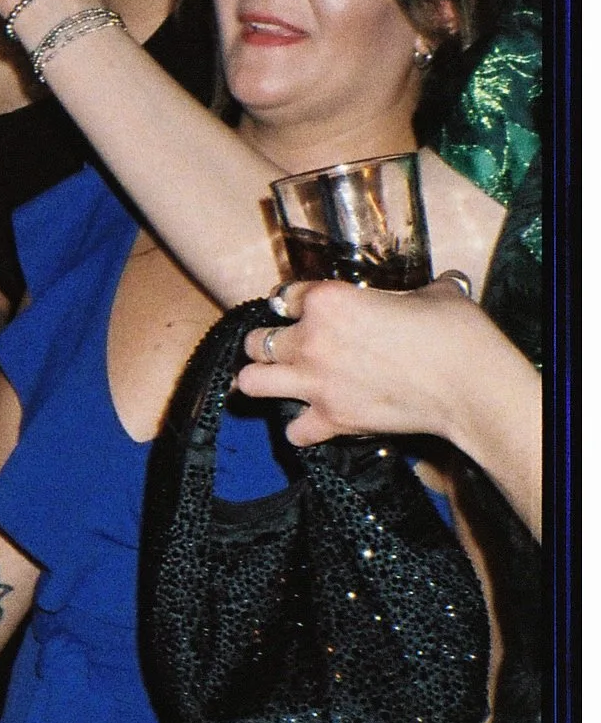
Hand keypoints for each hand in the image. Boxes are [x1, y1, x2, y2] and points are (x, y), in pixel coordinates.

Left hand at [235, 275, 482, 448]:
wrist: (470, 386)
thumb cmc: (455, 332)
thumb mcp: (430, 294)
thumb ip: (411, 291)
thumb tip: (427, 292)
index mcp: (328, 300)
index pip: (284, 297)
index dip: (292, 303)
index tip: (299, 310)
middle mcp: (310, 340)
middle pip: (256, 341)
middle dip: (266, 343)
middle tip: (284, 348)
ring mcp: (315, 383)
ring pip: (252, 382)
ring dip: (263, 380)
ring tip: (278, 380)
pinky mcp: (330, 420)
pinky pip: (293, 431)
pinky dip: (300, 428)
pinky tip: (313, 420)